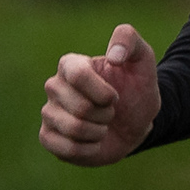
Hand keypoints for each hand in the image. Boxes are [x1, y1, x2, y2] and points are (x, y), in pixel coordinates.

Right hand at [40, 22, 159, 164]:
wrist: (135, 124)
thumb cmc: (136, 90)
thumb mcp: (142, 60)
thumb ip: (129, 40)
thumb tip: (113, 55)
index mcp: (70, 65)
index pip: (77, 75)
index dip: (103, 92)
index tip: (115, 96)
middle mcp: (54, 86)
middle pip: (80, 107)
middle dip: (106, 114)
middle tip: (110, 112)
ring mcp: (48, 112)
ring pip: (74, 128)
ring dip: (99, 131)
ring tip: (102, 125)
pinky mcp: (47, 137)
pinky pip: (67, 148)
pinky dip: (89, 149)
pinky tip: (93, 141)